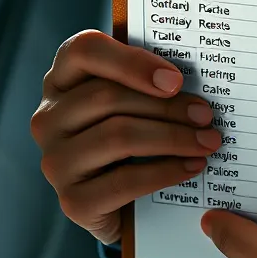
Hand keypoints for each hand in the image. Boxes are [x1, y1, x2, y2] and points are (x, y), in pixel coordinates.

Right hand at [31, 30, 222, 243]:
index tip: (175, 80)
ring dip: (173, 138)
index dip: (131, 61)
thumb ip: (150, 83)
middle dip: (167, 106)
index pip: (84, 51)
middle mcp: (49, 119)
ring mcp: (56, 161)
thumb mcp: (135, 103)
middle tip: (206, 115)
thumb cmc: (134, 139)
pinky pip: (124, 181)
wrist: (123, 205)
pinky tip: (192, 167)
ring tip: (207, 142)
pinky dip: (165, 172)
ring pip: (118, 137)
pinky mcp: (73, 201)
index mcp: (62, 80)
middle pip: (107, 97)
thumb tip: (199, 75)